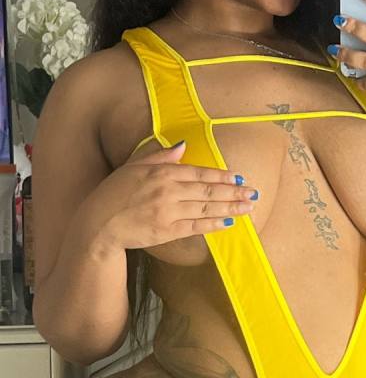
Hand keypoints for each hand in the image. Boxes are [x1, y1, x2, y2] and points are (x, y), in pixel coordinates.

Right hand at [85, 141, 259, 251]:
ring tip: (249, 207)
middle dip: (234, 192)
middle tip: (254, 193)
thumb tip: (182, 146)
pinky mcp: (166, 231)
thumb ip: (160, 156)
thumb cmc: (113, 194)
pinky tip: (228, 222)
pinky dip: (213, 224)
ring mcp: (168, 212)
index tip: (239, 178)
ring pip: (206, 208)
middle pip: (208, 191)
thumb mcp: (134, 167)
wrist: (98, 224)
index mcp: (161, 172)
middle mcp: (167, 191)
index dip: (221, 176)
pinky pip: (196, 227)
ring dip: (231, 208)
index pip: (198, 173)